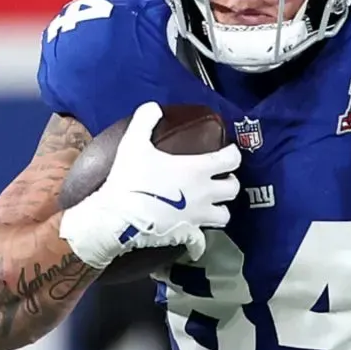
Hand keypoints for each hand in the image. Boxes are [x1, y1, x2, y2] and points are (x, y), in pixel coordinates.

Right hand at [59, 102, 240, 266]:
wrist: (116, 217)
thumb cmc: (130, 179)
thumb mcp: (134, 143)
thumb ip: (145, 120)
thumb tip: (153, 107)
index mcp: (199, 170)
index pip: (232, 159)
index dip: (232, 153)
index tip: (226, 152)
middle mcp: (205, 194)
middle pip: (233, 188)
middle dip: (229, 181)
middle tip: (217, 177)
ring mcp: (198, 217)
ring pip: (225, 215)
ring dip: (220, 208)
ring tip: (210, 203)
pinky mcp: (187, 235)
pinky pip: (201, 242)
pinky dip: (200, 241)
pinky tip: (195, 237)